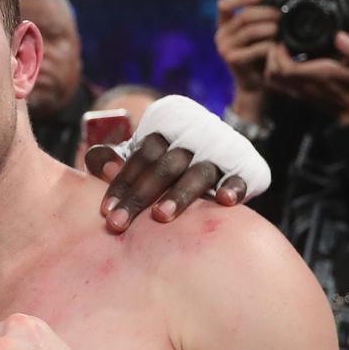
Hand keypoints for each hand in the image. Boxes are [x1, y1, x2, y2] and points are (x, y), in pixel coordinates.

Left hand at [86, 135, 248, 232]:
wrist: (215, 157)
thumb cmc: (162, 165)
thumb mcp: (137, 159)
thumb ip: (111, 160)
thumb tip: (102, 164)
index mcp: (166, 125)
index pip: (141, 154)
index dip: (121, 183)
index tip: (106, 212)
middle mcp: (194, 134)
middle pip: (164, 165)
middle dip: (140, 195)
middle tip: (119, 224)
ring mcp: (222, 150)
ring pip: (198, 172)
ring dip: (180, 194)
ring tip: (160, 217)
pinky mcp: (246, 167)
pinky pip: (241, 177)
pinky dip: (234, 187)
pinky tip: (225, 202)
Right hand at [215, 0, 276, 106]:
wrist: (255, 84)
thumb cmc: (261, 54)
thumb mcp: (262, 30)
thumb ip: (269, 10)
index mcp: (225, 24)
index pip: (224, 5)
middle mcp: (221, 35)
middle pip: (243, 17)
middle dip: (266, 13)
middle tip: (283, 15)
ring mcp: (224, 48)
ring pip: (250, 31)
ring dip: (270, 28)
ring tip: (282, 30)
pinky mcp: (233, 60)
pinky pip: (255, 47)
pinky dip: (270, 45)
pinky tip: (278, 46)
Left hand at [264, 32, 348, 125]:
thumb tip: (339, 36)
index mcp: (317, 76)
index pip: (285, 68)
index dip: (279, 53)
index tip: (283, 40)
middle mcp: (303, 85)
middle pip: (273, 73)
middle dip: (271, 56)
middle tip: (279, 43)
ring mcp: (298, 90)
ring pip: (272, 79)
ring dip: (271, 64)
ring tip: (279, 51)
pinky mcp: (297, 93)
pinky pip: (277, 84)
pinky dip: (274, 72)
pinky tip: (283, 62)